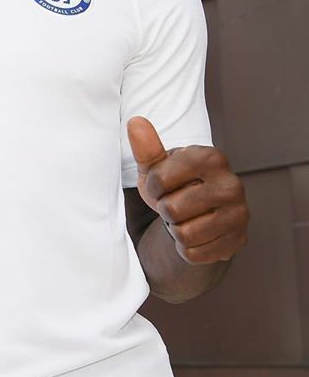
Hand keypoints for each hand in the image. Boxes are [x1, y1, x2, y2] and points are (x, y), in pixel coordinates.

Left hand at [127, 116, 248, 264]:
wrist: (199, 212)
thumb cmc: (174, 184)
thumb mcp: (157, 166)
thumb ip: (146, 147)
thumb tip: (135, 123)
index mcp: (211, 157)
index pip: (160, 179)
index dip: (153, 187)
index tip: (162, 185)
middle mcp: (232, 184)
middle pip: (172, 209)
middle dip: (165, 210)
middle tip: (175, 203)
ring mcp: (239, 213)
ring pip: (184, 234)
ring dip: (176, 230)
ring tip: (185, 218)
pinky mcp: (238, 240)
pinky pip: (194, 253)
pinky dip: (186, 248)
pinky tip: (195, 233)